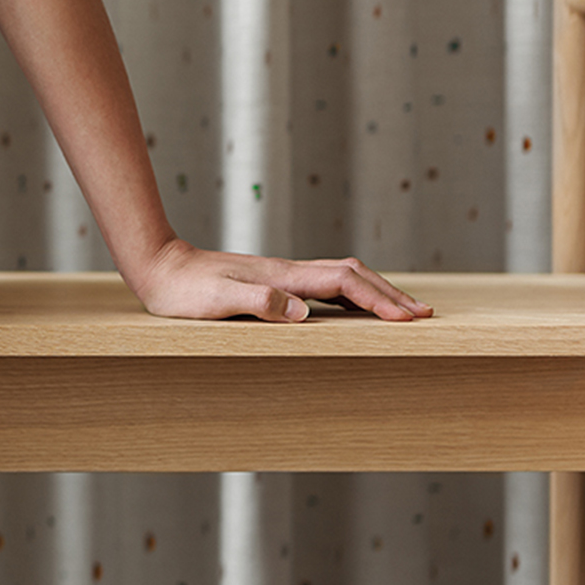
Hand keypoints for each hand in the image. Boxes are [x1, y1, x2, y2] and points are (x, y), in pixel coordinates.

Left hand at [127, 238, 432, 322]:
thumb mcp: (217, 301)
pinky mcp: (273, 282)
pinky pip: (324, 286)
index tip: (408, 317)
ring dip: (375, 293)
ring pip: (342, 278)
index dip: (379, 299)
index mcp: (283, 277)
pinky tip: (353, 308)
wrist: (161, 267)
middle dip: (390, 294)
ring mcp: (283, 275)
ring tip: (401, 311)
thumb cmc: (184, 291)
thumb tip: (303, 312)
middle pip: (354, 275)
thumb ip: (259, 303)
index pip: (344, 283)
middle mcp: (289, 272)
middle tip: (423, 314)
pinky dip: (351, 295)